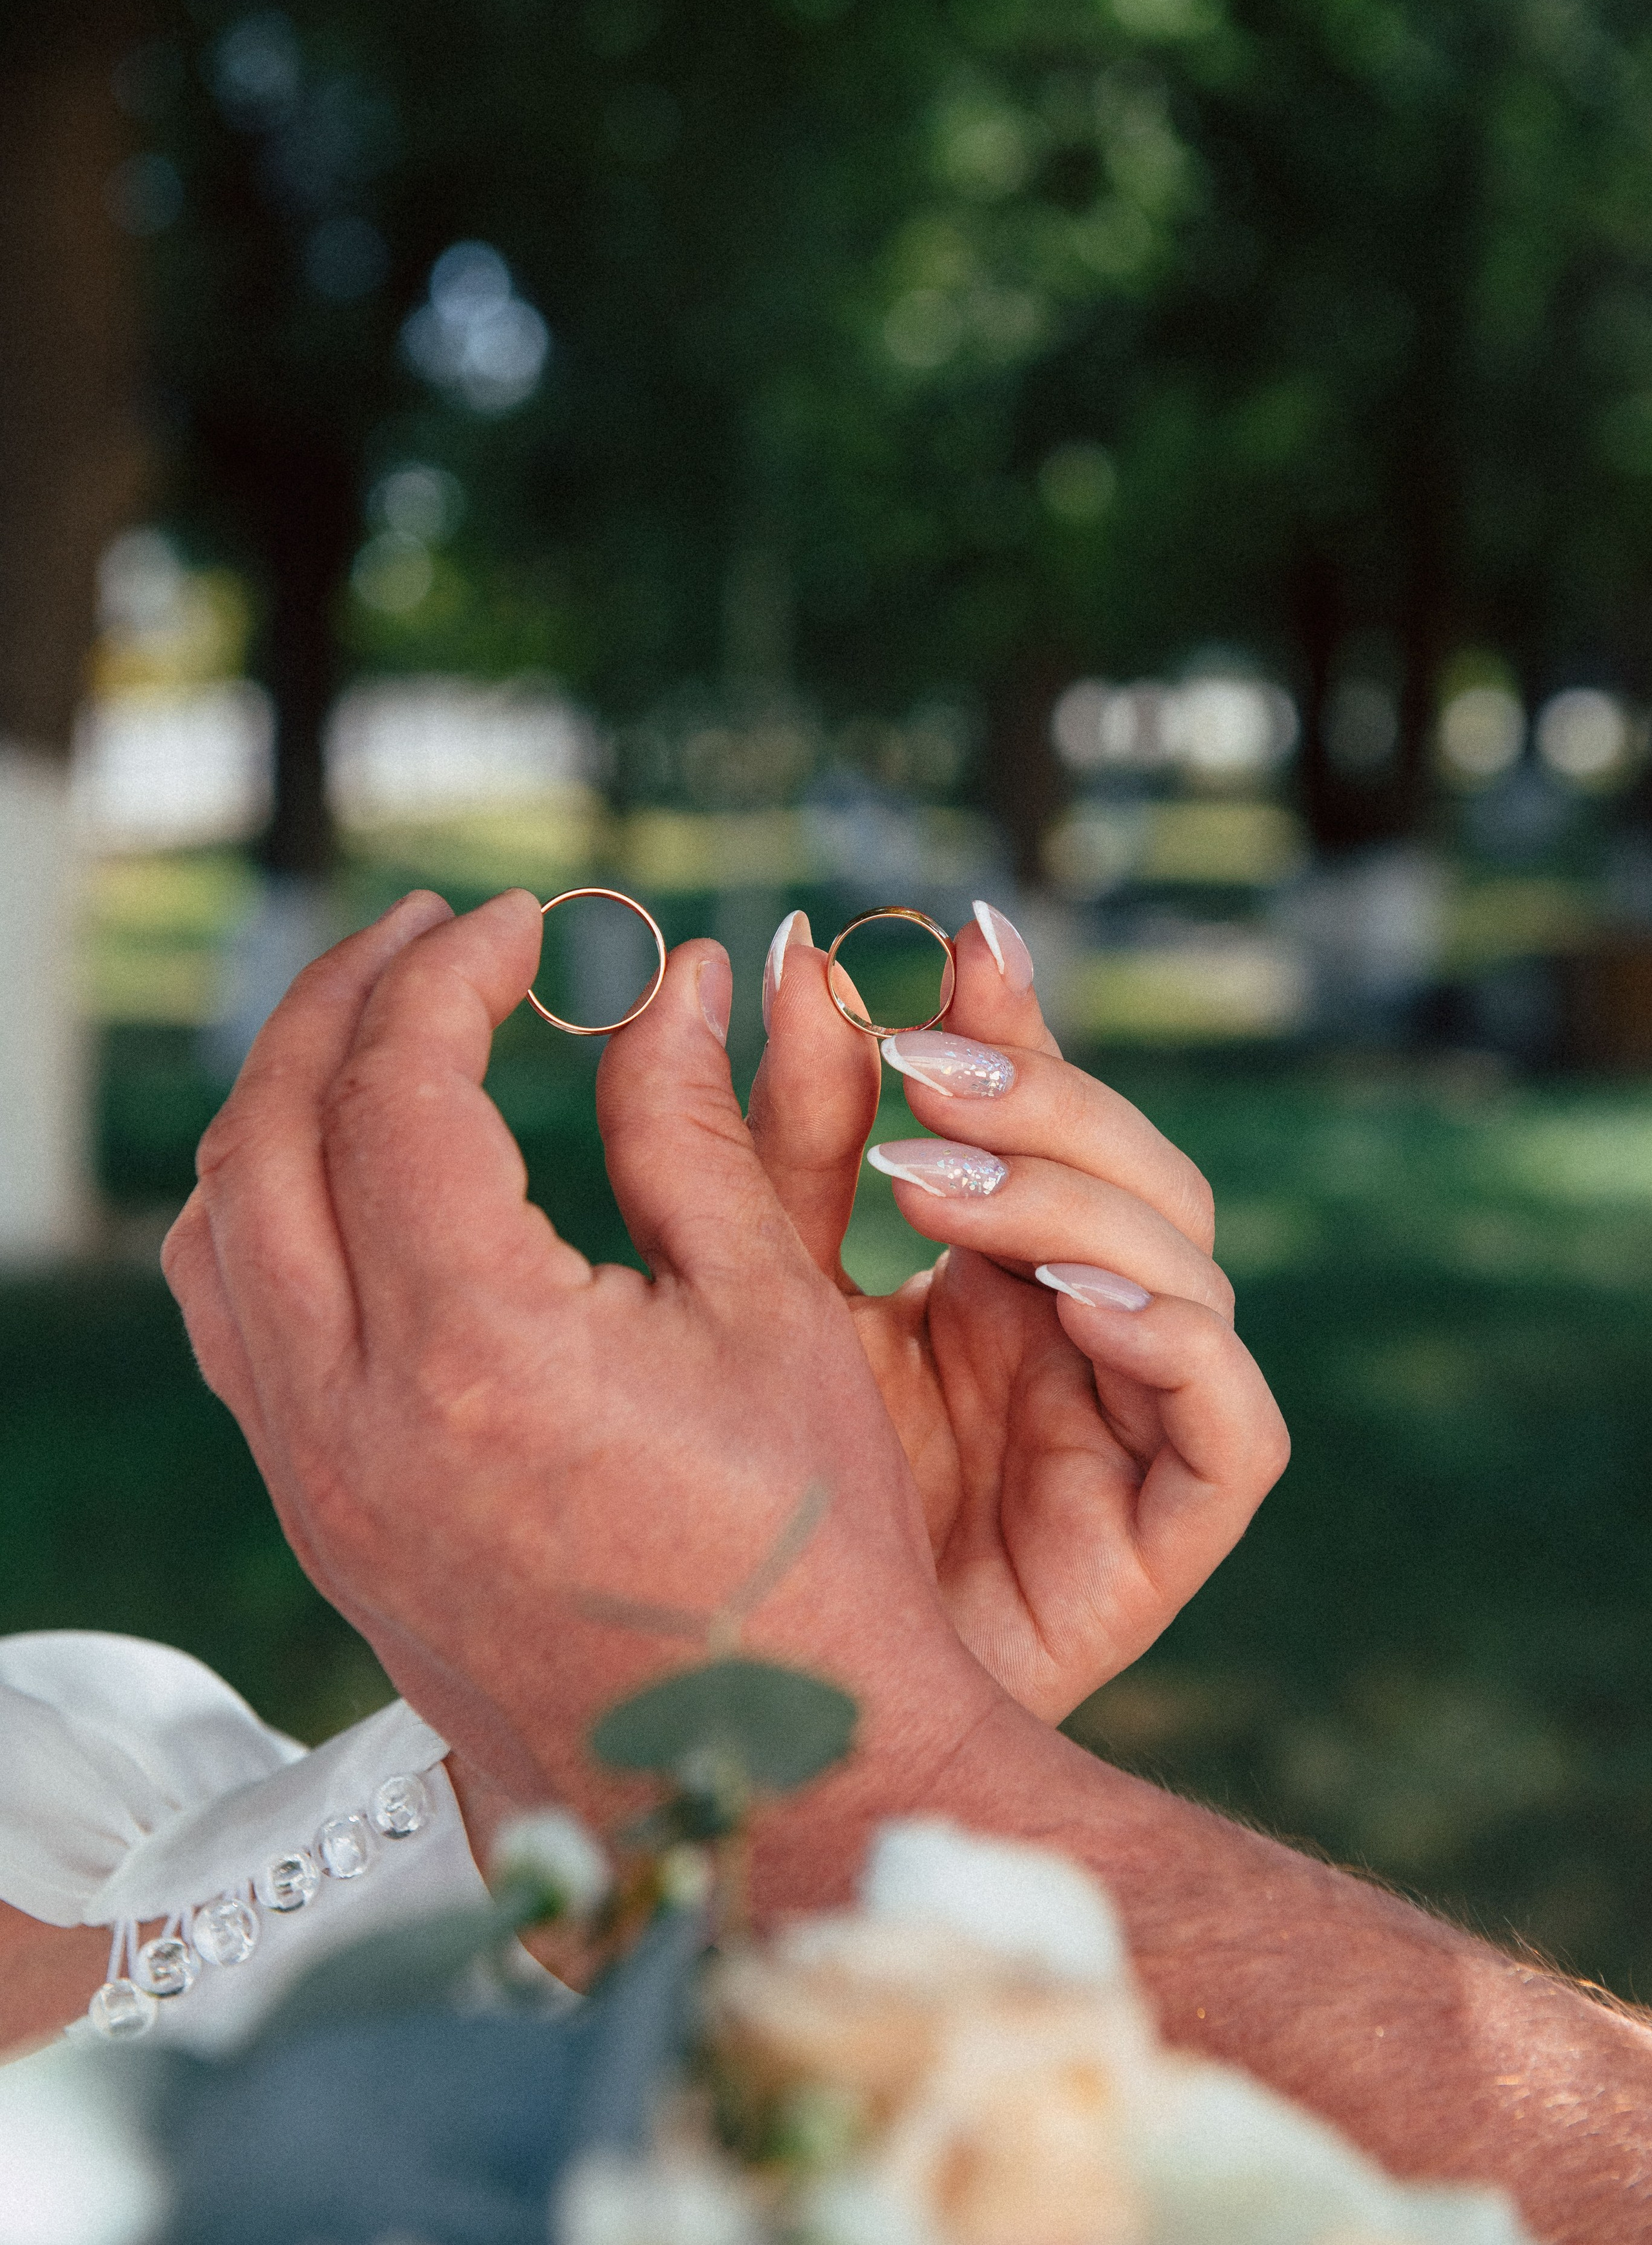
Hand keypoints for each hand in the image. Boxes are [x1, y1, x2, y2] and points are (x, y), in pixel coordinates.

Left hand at [161, 891, 1010, 1829]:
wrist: (773, 1783)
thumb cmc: (806, 1550)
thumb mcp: (769, 1311)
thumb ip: (691, 1124)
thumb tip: (675, 976)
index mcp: (474, 1348)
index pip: (397, 1088)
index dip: (453, 974)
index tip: (523, 924)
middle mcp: (353, 1417)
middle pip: (263, 1140)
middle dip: (336, 1005)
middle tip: (430, 937)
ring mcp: (316, 1484)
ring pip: (216, 1237)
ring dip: (282, 1108)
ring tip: (378, 1034)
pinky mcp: (321, 1529)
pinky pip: (236, 1334)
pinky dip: (270, 1219)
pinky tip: (360, 1186)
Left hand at [745, 905, 1289, 1723]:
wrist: (767, 1733)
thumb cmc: (759, 1503)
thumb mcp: (762, 1284)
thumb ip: (785, 1132)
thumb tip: (790, 953)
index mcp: (997, 1260)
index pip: (1045, 1109)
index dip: (1019, 1021)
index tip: (961, 934)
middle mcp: (1086, 1327)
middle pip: (1134, 1168)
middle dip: (1038, 1098)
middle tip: (914, 1069)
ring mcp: (1138, 1426)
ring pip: (1189, 1265)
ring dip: (1071, 1204)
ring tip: (928, 1187)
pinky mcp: (1168, 1531)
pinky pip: (1229, 1424)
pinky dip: (1170, 1341)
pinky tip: (1070, 1299)